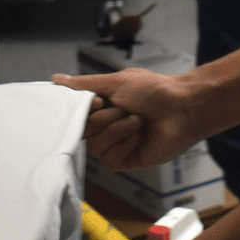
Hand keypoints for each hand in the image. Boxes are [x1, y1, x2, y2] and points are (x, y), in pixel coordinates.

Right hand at [57, 68, 209, 169]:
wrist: (183, 107)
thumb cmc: (154, 90)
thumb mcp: (116, 81)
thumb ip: (84, 85)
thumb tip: (57, 79)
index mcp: (102, 107)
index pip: (75, 116)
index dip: (85, 111)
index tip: (101, 101)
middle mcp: (106, 126)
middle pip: (83, 132)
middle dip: (105, 118)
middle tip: (126, 108)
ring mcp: (117, 144)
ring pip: (95, 146)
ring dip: (118, 130)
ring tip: (138, 121)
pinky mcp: (127, 160)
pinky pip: (109, 159)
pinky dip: (123, 145)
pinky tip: (138, 137)